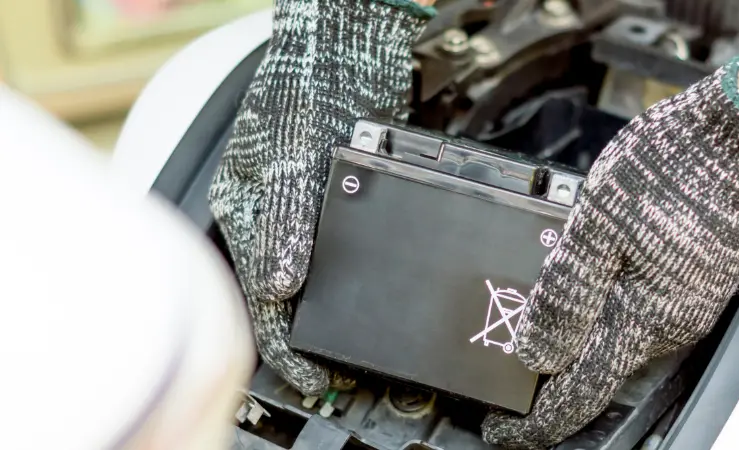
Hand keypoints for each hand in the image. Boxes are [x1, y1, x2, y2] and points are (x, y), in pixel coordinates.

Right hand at [209, 0, 432, 394]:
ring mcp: (305, 208)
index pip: (258, 296)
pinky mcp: (338, 197)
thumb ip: (284, 222)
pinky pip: (339, 252)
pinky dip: (350, 279)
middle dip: (304, 336)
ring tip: (351, 340)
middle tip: (332, 370)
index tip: (310, 376)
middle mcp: (272, 215)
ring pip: (311, 277)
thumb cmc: (304, 85)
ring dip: (329, 311)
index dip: (282, 345)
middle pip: (282, 295)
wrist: (347, 47)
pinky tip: (366, 291)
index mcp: (245, 210)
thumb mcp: (288, 156)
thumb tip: (280, 285)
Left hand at [482, 58, 738, 448]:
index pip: (579, 392)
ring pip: (614, 328)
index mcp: (642, 318)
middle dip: (548, 361)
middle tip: (504, 343)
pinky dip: (601, 295)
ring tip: (537, 294)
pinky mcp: (693, 274)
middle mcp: (669, 321)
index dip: (536, 420)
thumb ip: (566, 293)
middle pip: (596, 362)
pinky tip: (585, 261)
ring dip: (574, 321)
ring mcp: (686, 299)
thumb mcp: (597, 225)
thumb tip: (537, 352)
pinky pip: (636, 302)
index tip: (502, 427)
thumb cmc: (677, 167)